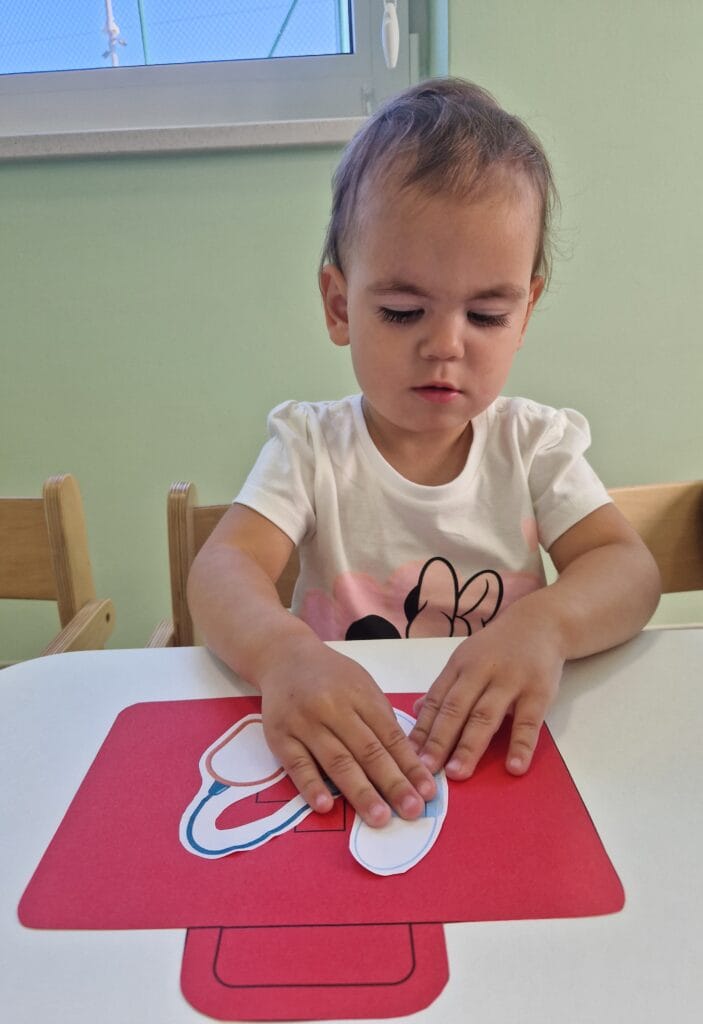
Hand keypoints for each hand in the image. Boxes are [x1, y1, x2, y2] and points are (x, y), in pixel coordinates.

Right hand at [258, 638, 436, 826]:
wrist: (285, 657)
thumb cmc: (331, 677)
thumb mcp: (362, 686)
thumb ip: (381, 720)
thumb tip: (407, 763)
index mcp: (360, 695)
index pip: (389, 736)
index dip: (410, 765)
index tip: (428, 792)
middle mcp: (333, 708)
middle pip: (367, 751)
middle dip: (392, 783)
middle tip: (412, 811)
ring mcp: (305, 722)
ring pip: (336, 760)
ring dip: (360, 791)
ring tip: (380, 818)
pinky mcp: (279, 737)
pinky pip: (297, 764)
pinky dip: (311, 785)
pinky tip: (326, 806)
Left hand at [408, 602, 564, 779]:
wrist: (541, 622)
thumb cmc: (498, 648)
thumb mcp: (467, 660)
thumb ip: (445, 688)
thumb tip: (415, 712)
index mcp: (459, 666)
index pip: (435, 700)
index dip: (421, 729)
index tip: (408, 757)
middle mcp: (481, 672)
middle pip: (456, 709)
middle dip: (439, 740)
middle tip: (426, 770)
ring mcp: (510, 681)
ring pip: (486, 716)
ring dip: (470, 746)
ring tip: (457, 773)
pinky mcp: (538, 691)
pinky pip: (528, 721)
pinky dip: (520, 745)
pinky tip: (513, 767)